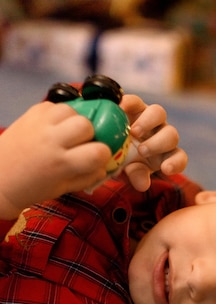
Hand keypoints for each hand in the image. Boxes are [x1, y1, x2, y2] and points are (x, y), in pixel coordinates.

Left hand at [0, 101, 110, 218]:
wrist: (1, 177)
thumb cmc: (34, 186)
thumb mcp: (65, 188)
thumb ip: (89, 176)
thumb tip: (106, 164)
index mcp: (62, 164)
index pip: (98, 152)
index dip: (103, 153)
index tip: (99, 156)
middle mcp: (52, 141)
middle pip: (86, 125)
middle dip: (90, 134)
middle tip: (81, 143)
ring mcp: (41, 124)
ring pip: (72, 111)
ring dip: (75, 121)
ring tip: (67, 133)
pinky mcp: (33, 112)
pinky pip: (57, 105)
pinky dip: (61, 115)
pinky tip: (55, 127)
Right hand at [119, 95, 187, 190]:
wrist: (106, 145)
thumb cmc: (124, 161)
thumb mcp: (130, 170)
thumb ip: (137, 176)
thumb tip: (143, 185)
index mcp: (165, 154)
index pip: (179, 158)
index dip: (176, 163)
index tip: (165, 169)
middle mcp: (162, 135)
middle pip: (171, 135)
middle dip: (158, 144)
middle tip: (142, 151)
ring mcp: (151, 118)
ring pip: (159, 113)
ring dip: (147, 123)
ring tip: (132, 132)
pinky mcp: (136, 105)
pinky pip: (136, 101)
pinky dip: (129, 103)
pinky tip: (120, 109)